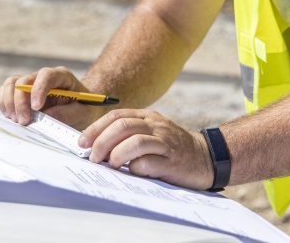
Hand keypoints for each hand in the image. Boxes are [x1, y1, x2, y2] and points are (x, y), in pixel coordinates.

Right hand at [0, 66, 104, 129]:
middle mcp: (43, 77)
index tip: (36, 108)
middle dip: (21, 102)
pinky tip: (11, 116)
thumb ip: (67, 114)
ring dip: (9, 102)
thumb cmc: (84, 108)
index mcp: (62, 76)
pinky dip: (4, 104)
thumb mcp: (84, 113)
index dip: (38, 90)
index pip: (46, 75)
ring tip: (16, 120)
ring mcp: (31, 83)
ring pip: (11, 83)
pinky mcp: (22, 92)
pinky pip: (6, 91)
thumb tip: (46, 116)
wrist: (82, 107)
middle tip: (24, 122)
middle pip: (24, 80)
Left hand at [79, 109, 213, 189]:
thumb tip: (95, 147)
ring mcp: (164, 142)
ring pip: (134, 141)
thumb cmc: (171, 149)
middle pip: (121, 126)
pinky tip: (133, 172)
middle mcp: (155, 125)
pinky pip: (148, 162)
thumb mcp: (151, 133)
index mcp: (147, 116)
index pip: (116, 116)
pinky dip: (135, 167)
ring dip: (116, 154)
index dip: (96, 128)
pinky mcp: (172, 161)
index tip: (82, 142)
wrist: (206, 157)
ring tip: (111, 165)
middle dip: (101, 141)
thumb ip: (128, 136)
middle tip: (93, 157)